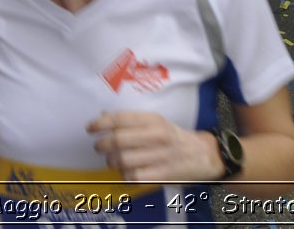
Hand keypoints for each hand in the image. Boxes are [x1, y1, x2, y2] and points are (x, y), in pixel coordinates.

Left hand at [87, 112, 222, 182]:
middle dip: (102, 145)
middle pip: (118, 140)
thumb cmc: (174, 137)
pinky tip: (127, 171)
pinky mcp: (161, 175)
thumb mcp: (156, 122)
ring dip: (112, 162)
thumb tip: (103, 116)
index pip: (121, 119)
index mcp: (154, 120)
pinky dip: (125, 175)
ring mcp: (159, 156)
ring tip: (113, 160)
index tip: (90, 128)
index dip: (101, 123)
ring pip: (122, 160)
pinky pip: (133, 176)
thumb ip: (131, 121)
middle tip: (99, 147)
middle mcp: (156, 136)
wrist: (203, 154)